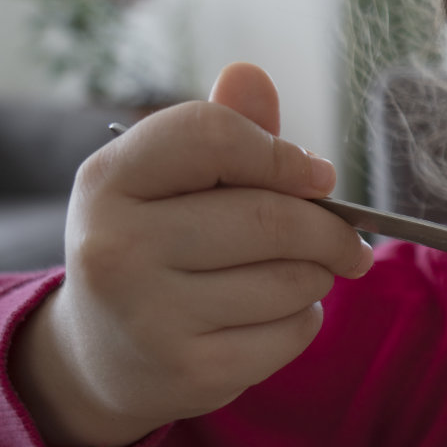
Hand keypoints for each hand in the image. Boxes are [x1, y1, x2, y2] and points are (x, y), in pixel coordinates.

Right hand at [11, 62, 372, 446]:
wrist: (98, 356)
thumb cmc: (150, 249)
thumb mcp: (166, 184)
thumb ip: (218, 133)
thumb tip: (252, 75)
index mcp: (108, 181)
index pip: (211, 136)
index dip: (281, 153)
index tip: (317, 177)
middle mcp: (117, 247)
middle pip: (270, 217)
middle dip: (328, 229)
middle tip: (349, 241)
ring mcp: (150, 315)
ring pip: (292, 278)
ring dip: (318, 275)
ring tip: (300, 275)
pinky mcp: (192, 371)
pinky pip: (293, 330)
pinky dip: (304, 319)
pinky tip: (275, 316)